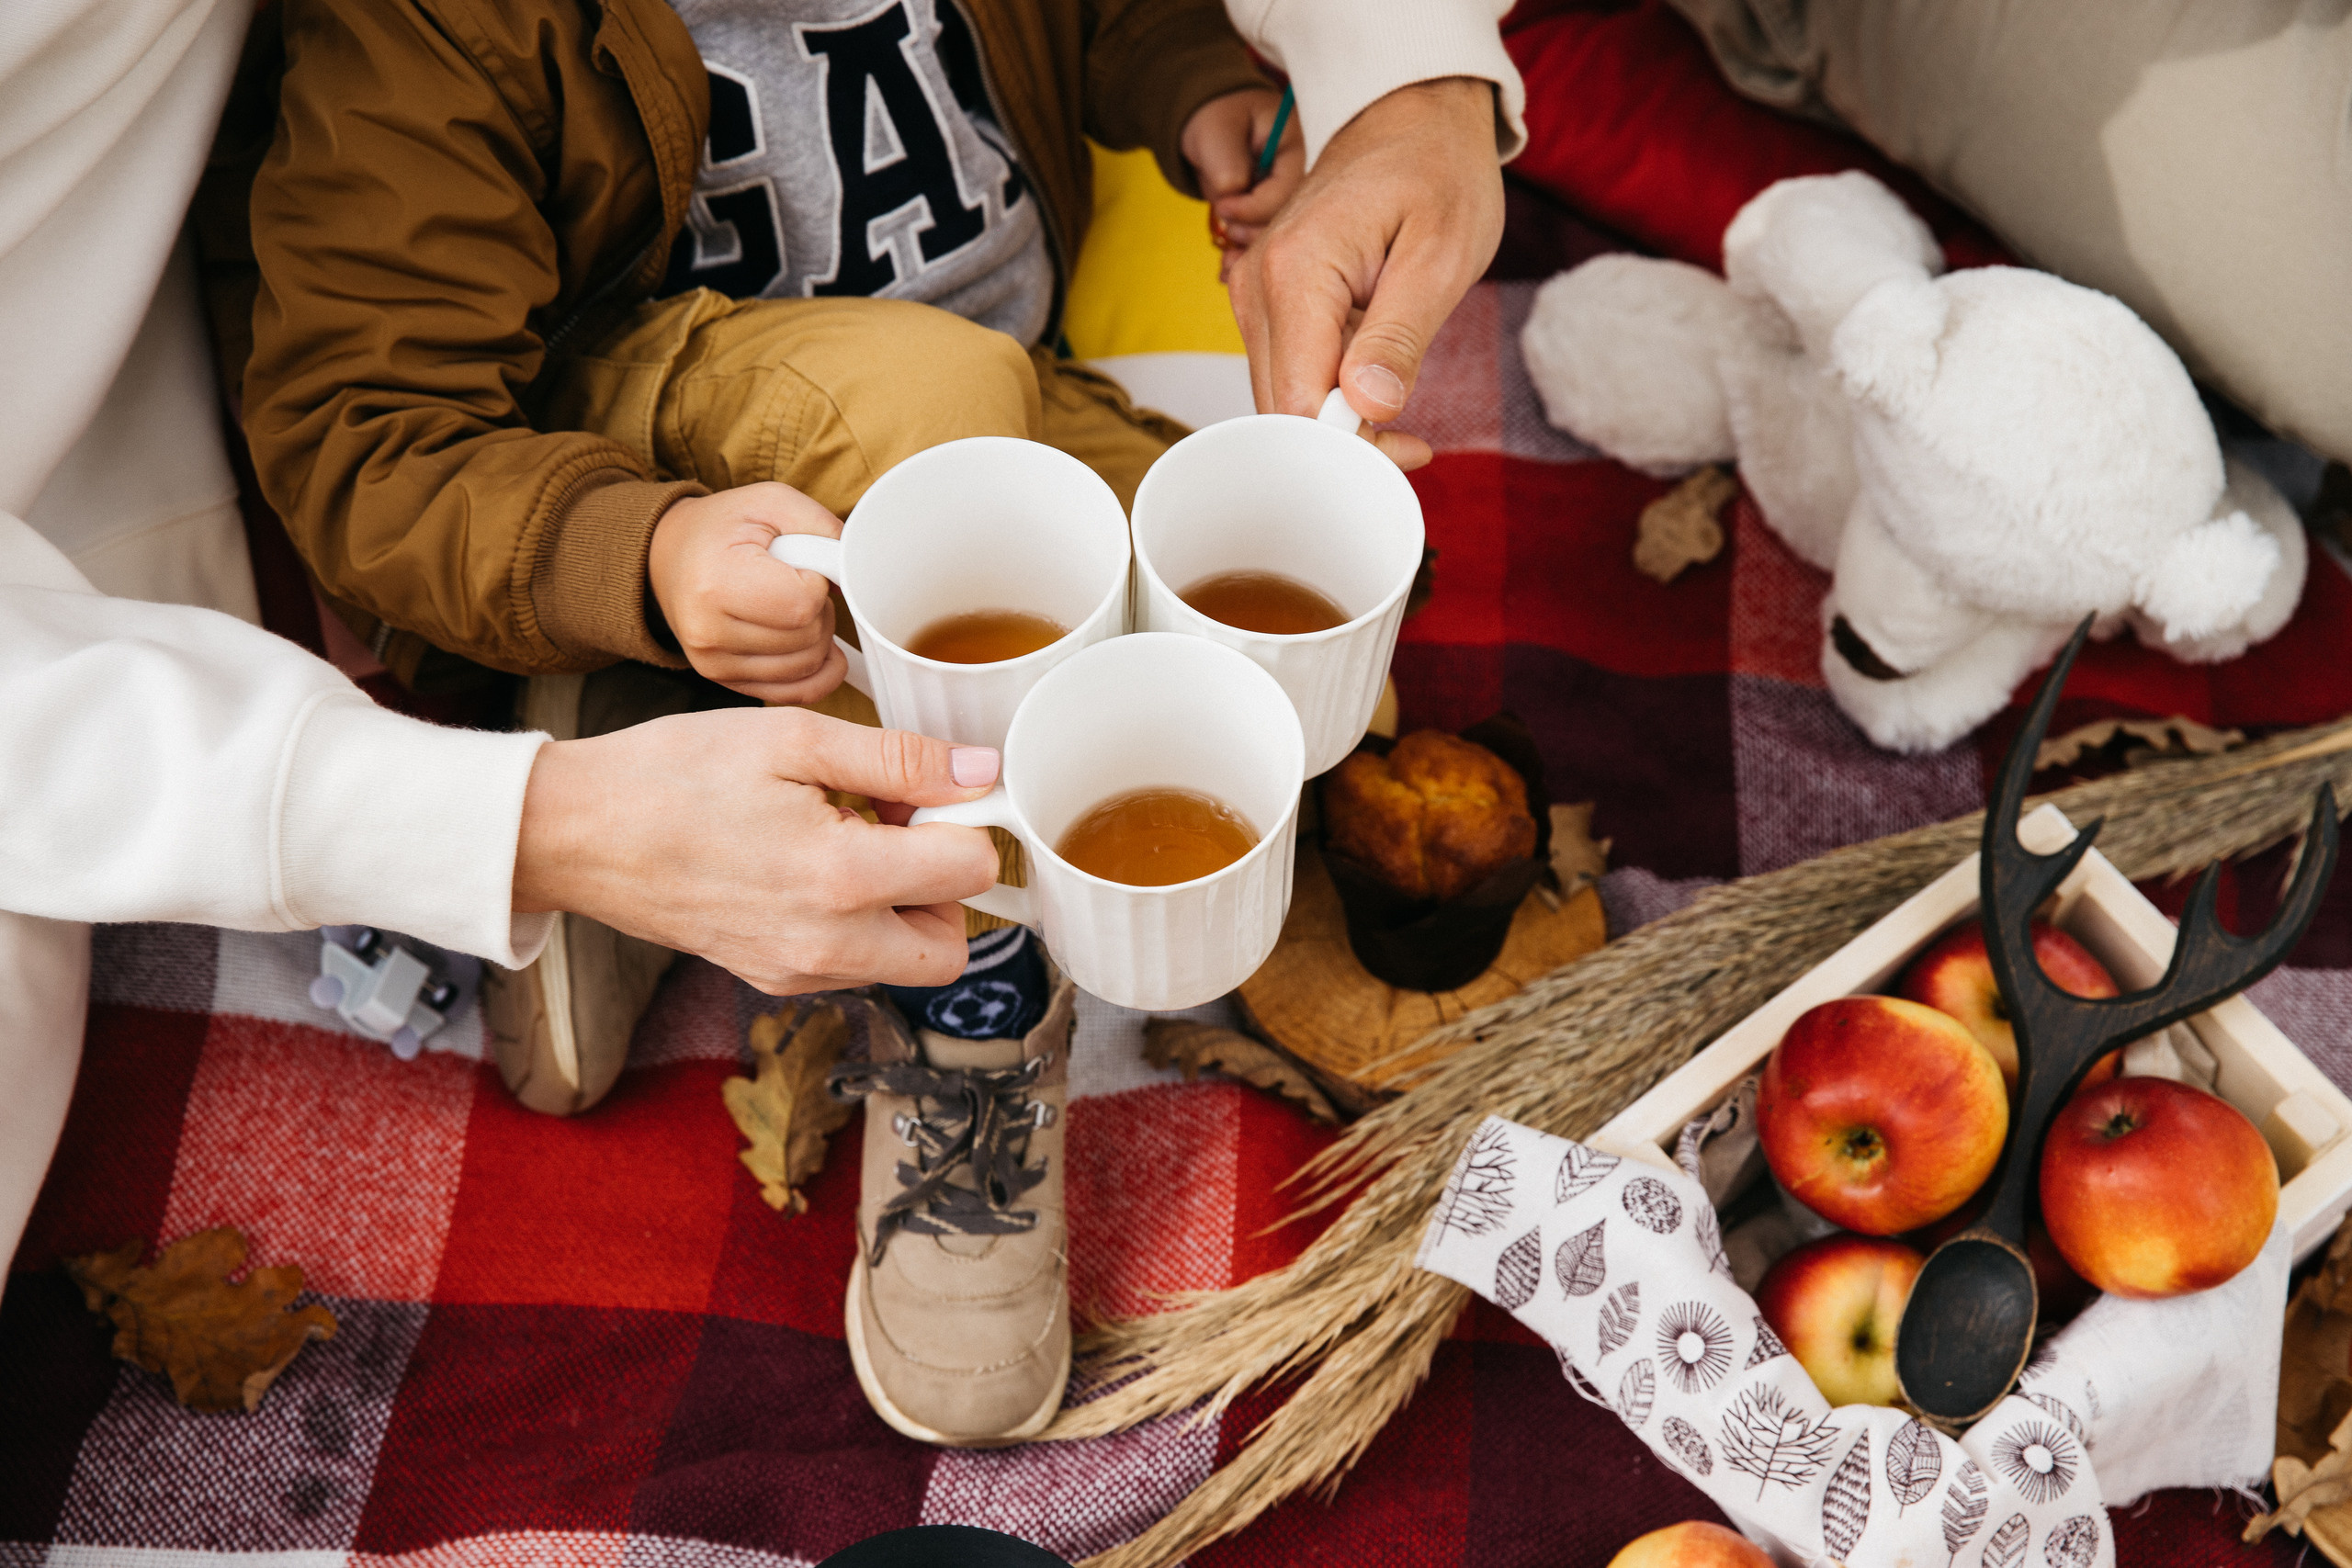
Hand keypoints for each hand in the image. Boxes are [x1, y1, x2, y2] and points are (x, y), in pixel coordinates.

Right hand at [512, 707, 1003, 993]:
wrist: (576, 833)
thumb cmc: (673, 775)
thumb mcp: (794, 739)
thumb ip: (899, 759)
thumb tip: (979, 771)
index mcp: (842, 881)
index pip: (972, 872)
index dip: (965, 821)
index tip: (928, 790)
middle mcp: (828, 947)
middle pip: (952, 947)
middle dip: (947, 887)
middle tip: (899, 824)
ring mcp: (798, 973)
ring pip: (902, 962)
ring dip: (902, 906)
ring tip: (847, 836)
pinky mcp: (772, 979)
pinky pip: (852, 964)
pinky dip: (856, 922)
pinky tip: (812, 863)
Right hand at [647, 482, 845, 702]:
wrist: (669, 556)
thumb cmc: (723, 528)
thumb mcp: (772, 502)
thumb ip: (822, 529)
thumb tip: (855, 575)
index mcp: (717, 583)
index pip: (802, 606)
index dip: (816, 584)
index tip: (800, 566)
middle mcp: (709, 632)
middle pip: (807, 639)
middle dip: (820, 611)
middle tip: (798, 584)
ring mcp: (714, 664)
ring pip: (806, 667)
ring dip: (817, 637)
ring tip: (792, 606)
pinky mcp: (724, 681)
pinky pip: (795, 693)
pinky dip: (818, 672)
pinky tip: (817, 647)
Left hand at [1181, 86, 1303, 245]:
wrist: (1214, 127)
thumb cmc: (1218, 118)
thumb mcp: (1217, 131)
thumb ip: (1226, 161)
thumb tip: (1232, 192)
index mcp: (1293, 148)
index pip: (1286, 190)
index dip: (1254, 207)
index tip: (1223, 206)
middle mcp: (1297, 176)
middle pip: (1288, 219)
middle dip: (1254, 231)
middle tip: (1226, 227)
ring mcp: (1287, 197)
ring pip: (1275, 234)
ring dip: (1249, 243)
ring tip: (1226, 240)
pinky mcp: (1273, 213)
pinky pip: (1264, 240)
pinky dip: (1246, 251)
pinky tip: (1229, 259)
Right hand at [1223, 77, 1505, 470]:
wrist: (1411, 116)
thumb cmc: (1436, 173)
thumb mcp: (1440, 256)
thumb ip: (1399, 338)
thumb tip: (1365, 409)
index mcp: (1296, 274)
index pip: (1300, 404)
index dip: (1349, 447)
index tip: (1409, 452)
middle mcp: (1257, 286)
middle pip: (1279, 410)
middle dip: (1342, 445)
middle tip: (1413, 447)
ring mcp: (1255, 294)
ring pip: (1279, 398)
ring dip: (1336, 424)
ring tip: (1400, 414)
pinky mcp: (1267, 301)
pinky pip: (1287, 371)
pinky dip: (1328, 395)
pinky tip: (1373, 386)